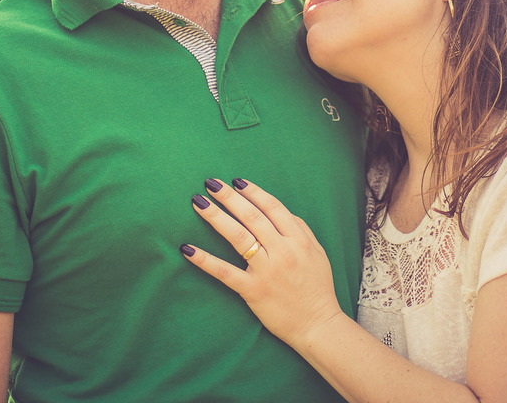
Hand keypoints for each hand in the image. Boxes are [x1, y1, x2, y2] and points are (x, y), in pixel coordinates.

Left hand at [181, 178, 344, 347]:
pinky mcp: (253, 291)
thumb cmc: (318, 288)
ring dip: (216, 217)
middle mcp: (283, 251)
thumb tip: (282, 212)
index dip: (253, 192)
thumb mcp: (318, 253)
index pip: (273, 208)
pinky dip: (205, 260)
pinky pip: (225, 272)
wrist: (317, 324)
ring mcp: (267, 271)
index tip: (237, 181)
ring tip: (199, 202)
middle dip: (230, 197)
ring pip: (238, 237)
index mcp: (298, 240)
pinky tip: (188, 248)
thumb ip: (302, 229)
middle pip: (252, 217)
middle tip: (211, 183)